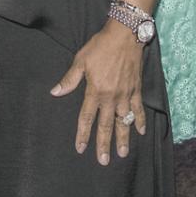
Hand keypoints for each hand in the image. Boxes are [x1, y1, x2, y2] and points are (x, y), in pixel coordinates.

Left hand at [51, 24, 146, 164]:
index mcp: (95, 91)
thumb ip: (69, 79)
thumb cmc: (100, 46)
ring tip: (122, 154)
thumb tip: (55, 92)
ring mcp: (125, 94)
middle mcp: (111, 97)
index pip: (87, 118)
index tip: (80, 148)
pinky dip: (139, 120)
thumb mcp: (81, 60)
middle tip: (103, 161)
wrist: (124, 35)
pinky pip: (138, 109)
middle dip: (103, 144)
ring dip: (123, 138)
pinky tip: (140, 132)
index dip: (83, 134)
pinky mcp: (136, 89)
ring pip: (123, 121)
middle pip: (106, 125)